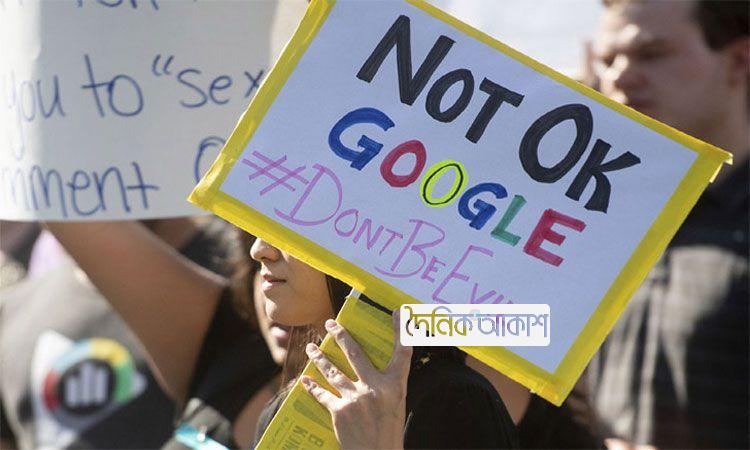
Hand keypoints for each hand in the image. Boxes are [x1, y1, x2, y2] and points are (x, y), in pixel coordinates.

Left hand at [301, 310, 412, 449]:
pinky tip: (305, 380)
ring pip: (333, 371)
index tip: (398, 313)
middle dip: (341, 335)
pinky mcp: (340, 411)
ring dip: (320, 357)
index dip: (401, 331)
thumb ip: (387, 386)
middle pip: (355, 353)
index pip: (401, 353)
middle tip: (330, 323)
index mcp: (395, 386)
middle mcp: (375, 388)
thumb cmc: (388, 433)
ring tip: (311, 347)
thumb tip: (373, 369)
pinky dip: (313, 387)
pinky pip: (323, 394)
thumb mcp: (395, 406)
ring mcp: (355, 398)